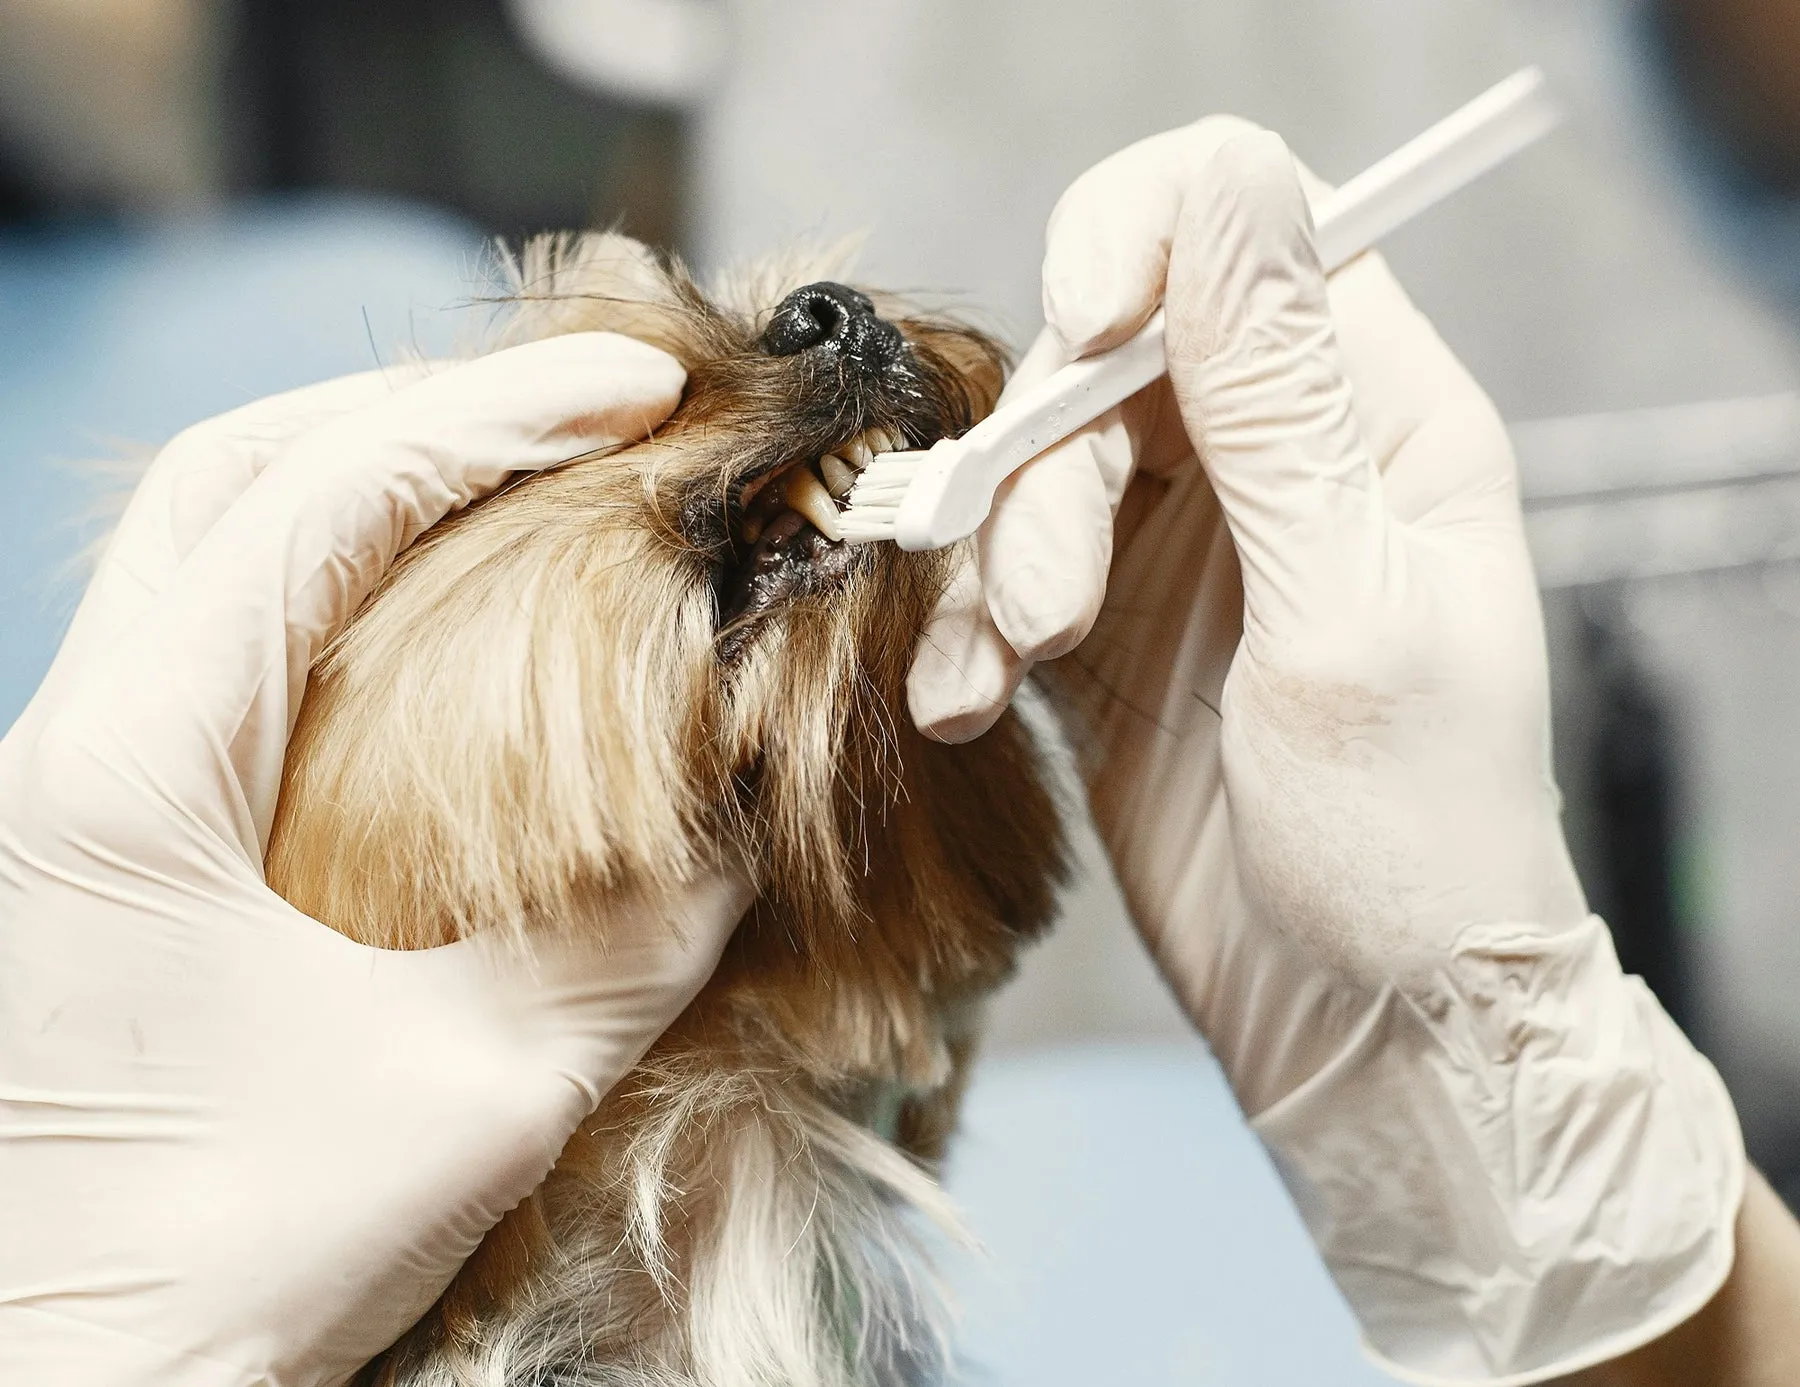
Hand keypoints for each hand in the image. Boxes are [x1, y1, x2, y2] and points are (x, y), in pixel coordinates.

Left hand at [0, 337, 753, 1386]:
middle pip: (229, 473)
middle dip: (419, 408)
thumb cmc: (235, 1274)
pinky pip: (205, 641)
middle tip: (589, 407)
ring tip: (532, 475)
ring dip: (368, 480)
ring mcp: (60, 787)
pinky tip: (439, 618)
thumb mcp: (477, 1102)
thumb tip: (756, 813)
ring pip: (203, 544)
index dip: (491, 415)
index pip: (315, 504)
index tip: (638, 389)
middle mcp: (63, 748)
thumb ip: (640, 942)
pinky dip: (330, 580)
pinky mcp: (86, 834)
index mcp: (125, 781)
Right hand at [911, 120, 1743, 1382]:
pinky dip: (965, 633)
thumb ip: (1275, 403)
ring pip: (1033, 464)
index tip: (1083, 325)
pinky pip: (995, 579)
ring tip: (1017, 674)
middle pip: (1108, 350)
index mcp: (1378, 416)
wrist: (1361, 1022)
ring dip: (999, 562)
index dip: (1147, 236)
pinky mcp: (1100, 634)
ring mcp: (1178, 544)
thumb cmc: (1412, 836)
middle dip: (1048, 462)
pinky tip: (970, 711)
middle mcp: (1273, 457)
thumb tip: (1220, 188)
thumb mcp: (1352, 609)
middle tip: (1056, 609)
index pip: (1251, 227)